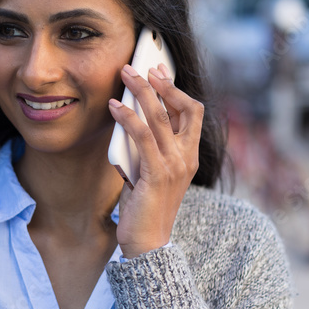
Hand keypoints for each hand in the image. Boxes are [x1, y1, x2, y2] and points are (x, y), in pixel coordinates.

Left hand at [108, 62, 203, 258]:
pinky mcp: (157, 174)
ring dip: (141, 91)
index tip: (159, 73)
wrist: (147, 243)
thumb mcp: (148, 172)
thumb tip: (128, 122)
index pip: (193, 113)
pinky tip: (114, 106)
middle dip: (162, 82)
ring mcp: (175, 166)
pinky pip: (143, 136)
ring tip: (125, 74)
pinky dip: (128, 117)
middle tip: (142, 65)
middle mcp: (187, 158)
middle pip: (183, 108)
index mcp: (190, 156)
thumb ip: (145, 149)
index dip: (177, 90)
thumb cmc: (144, 209)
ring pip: (161, 117)